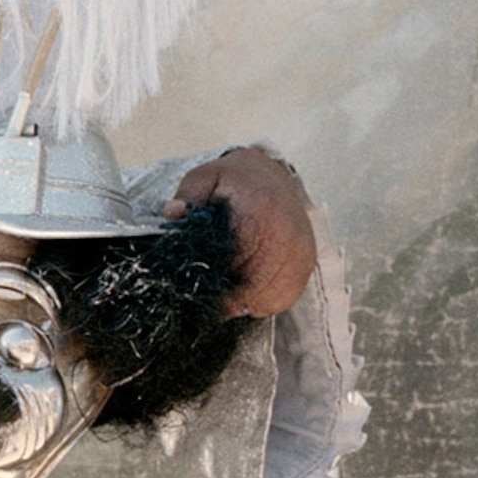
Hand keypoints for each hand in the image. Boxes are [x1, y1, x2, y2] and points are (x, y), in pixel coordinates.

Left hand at [167, 148, 316, 318]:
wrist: (274, 176)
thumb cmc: (236, 181)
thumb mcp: (206, 177)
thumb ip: (188, 195)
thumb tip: (172, 214)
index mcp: (261, 210)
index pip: (237, 258)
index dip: (215, 277)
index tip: (197, 282)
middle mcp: (287, 233)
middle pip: (253, 283)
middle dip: (226, 294)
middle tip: (206, 293)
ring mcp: (301, 252)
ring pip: (268, 296)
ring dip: (243, 301)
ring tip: (224, 290)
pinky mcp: (305, 265)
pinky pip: (282, 298)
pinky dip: (261, 301)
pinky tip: (245, 289)